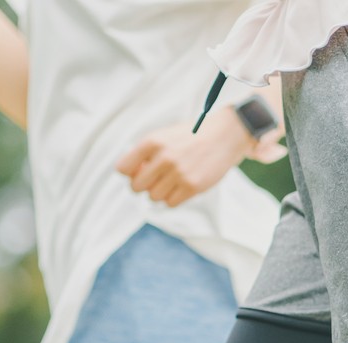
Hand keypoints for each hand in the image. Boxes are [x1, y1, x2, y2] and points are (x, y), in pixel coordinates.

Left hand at [115, 112, 258, 207]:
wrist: (224, 135)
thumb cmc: (191, 137)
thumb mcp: (164, 136)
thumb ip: (145, 154)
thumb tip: (131, 177)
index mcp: (153, 141)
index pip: (123, 168)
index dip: (130, 172)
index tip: (140, 169)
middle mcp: (164, 157)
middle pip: (136, 187)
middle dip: (143, 185)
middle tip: (155, 179)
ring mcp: (179, 173)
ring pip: (153, 197)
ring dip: (160, 192)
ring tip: (171, 181)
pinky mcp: (192, 186)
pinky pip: (170, 203)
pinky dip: (173, 198)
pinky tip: (181, 186)